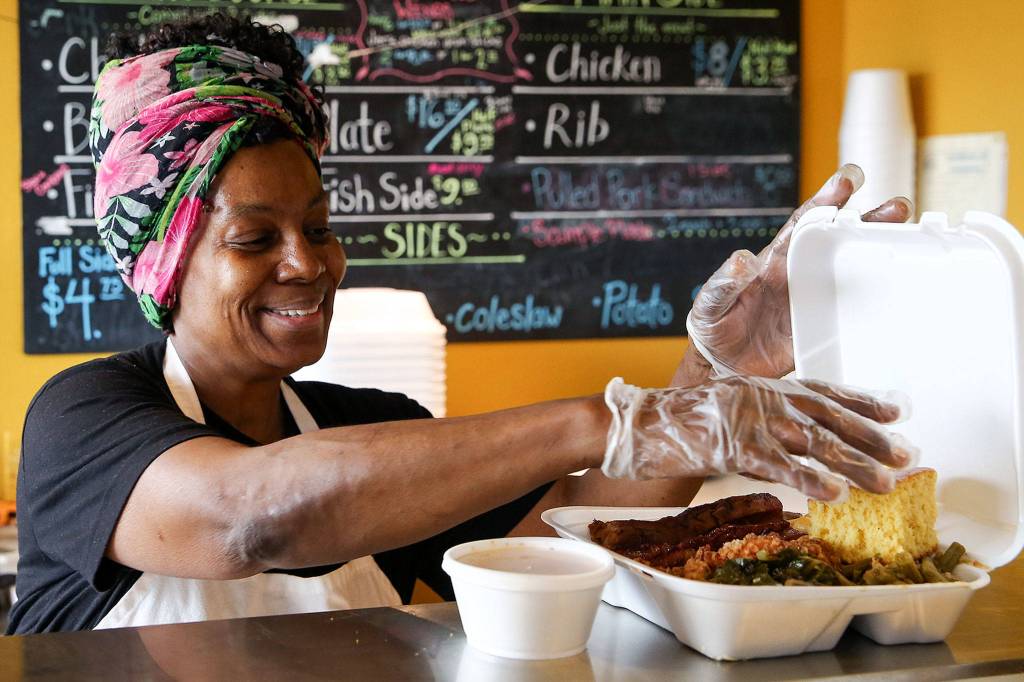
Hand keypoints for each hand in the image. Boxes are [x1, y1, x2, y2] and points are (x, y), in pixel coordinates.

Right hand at [601, 376, 916, 500]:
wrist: (638, 425)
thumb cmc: (682, 423)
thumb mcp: (731, 410)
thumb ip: (767, 419)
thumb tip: (803, 441)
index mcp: (765, 386)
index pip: (823, 391)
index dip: (862, 401)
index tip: (897, 411)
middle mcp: (764, 397)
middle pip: (829, 416)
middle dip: (871, 436)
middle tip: (907, 454)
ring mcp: (750, 420)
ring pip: (814, 442)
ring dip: (854, 463)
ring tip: (886, 482)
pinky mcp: (733, 446)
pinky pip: (779, 466)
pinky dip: (809, 480)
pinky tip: (834, 494)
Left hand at [682, 164, 912, 380]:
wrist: (723, 366)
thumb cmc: (714, 326)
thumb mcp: (710, 304)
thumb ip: (724, 282)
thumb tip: (743, 259)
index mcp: (776, 260)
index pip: (805, 223)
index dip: (827, 200)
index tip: (848, 180)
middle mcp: (802, 272)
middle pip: (842, 239)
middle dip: (871, 220)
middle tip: (899, 206)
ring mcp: (817, 298)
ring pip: (857, 269)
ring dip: (882, 251)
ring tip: (912, 235)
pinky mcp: (825, 327)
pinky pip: (857, 311)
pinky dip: (879, 301)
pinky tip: (903, 293)